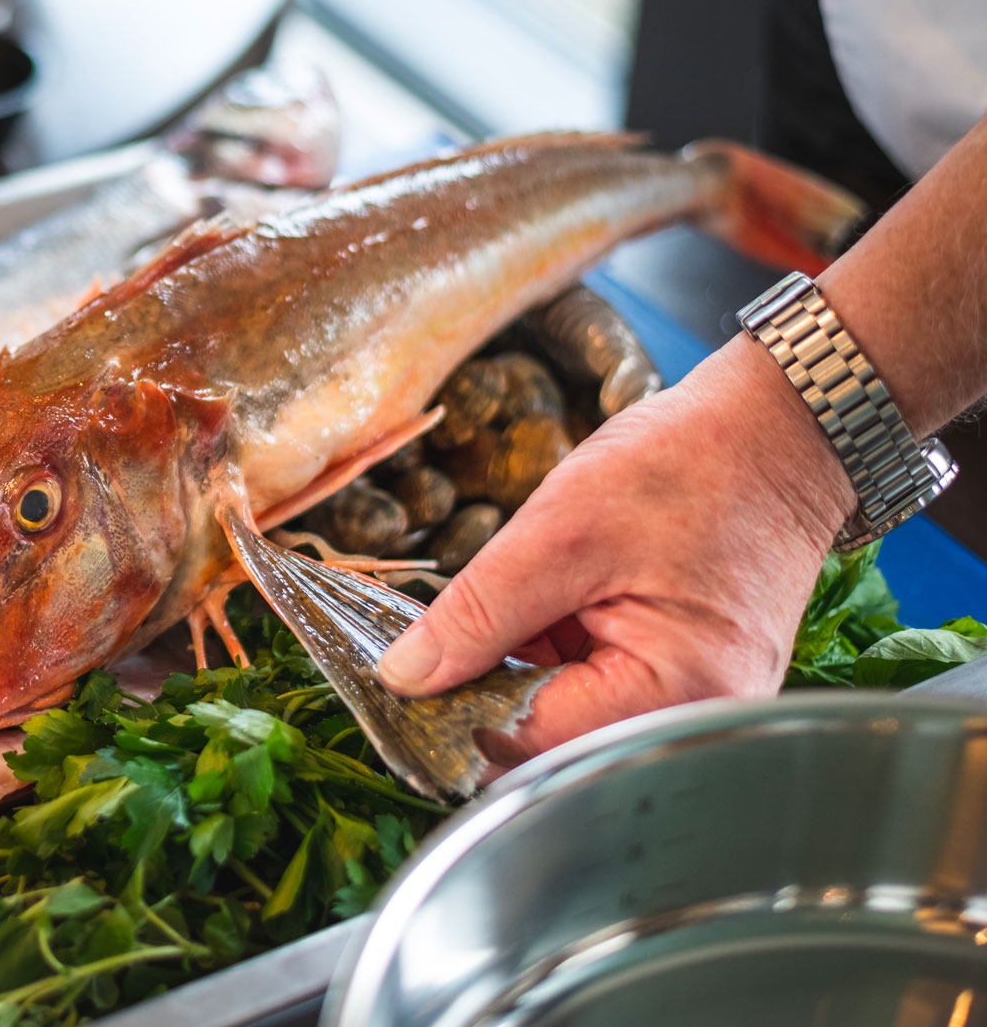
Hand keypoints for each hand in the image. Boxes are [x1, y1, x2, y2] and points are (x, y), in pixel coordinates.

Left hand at [377, 334, 857, 760]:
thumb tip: (404, 679)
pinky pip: (589, 687)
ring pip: (559, 714)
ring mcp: (689, 706)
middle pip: (545, 741)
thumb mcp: (557, 534)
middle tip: (449, 627)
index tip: (402, 676)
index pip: (528, 744)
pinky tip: (559, 596)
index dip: (453, 712)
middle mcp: (690, 721)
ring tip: (538, 588)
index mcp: (673, 697)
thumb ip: (475, 615)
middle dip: (486, 688)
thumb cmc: (687, 469)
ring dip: (518, 663)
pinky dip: (552, 649)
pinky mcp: (677, 682)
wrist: (774, 433)